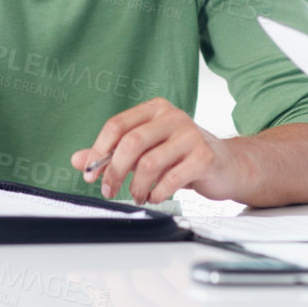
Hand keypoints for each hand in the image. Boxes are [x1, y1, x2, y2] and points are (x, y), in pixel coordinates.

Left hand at [71, 98, 243, 203]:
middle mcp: (173, 116)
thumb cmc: (183, 157)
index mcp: (155, 110)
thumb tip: (78, 160)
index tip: (91, 175)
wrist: (229, 166)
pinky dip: (158, 193)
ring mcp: (191, 134)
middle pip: (131, 143)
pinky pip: (171, 178)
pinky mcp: (204, 156)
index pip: (117, 125)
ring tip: (139, 196)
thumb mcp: (146, 151)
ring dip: (137, 187)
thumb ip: (113, 154)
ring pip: (149, 163)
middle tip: (110, 191)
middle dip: (115, 172)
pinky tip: (157, 196)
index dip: (98, 151)